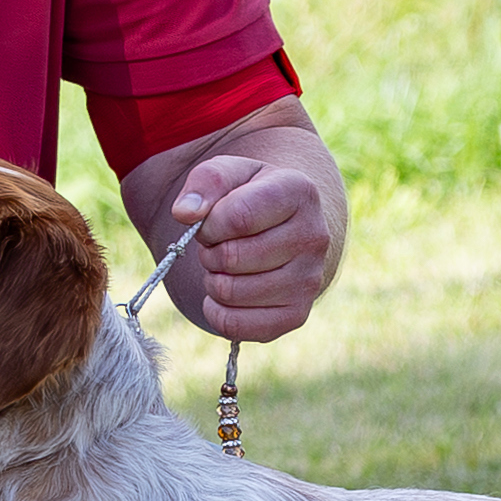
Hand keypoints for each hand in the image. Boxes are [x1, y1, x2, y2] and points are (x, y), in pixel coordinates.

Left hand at [172, 152, 335, 340]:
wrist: (282, 227)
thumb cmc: (248, 196)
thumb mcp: (227, 174)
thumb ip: (205, 182)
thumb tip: (186, 214)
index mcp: (299, 192)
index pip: (238, 217)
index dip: (209, 224)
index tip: (209, 223)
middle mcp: (314, 237)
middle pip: (232, 257)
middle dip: (209, 252)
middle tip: (218, 246)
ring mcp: (310, 281)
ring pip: (231, 292)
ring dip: (213, 280)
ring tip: (226, 266)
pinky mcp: (296, 315)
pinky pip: (236, 326)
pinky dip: (216, 312)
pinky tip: (224, 294)